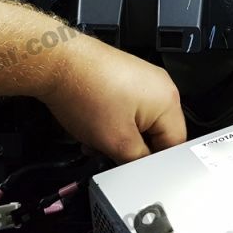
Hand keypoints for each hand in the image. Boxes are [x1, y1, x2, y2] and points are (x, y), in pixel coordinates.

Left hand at [42, 35, 186, 162]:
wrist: (56, 62)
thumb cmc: (84, 90)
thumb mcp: (117, 142)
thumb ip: (138, 162)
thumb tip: (144, 170)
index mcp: (168, 100)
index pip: (175, 146)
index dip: (156, 164)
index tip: (137, 171)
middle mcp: (160, 86)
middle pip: (156, 133)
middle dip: (132, 149)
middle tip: (111, 154)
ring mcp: (142, 79)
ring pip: (139, 123)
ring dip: (119, 137)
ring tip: (96, 139)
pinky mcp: (124, 77)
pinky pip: (127, 109)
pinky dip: (112, 122)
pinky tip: (93, 125)